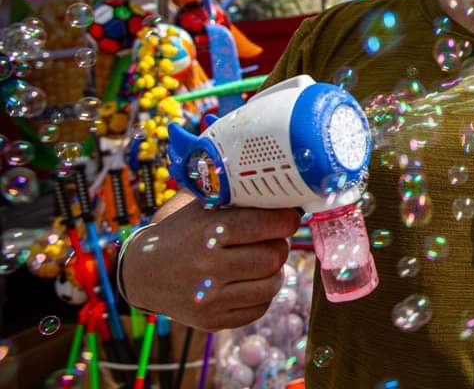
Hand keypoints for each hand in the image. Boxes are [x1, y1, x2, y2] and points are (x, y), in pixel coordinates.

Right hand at [122, 197, 299, 330]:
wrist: (143, 273)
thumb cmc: (182, 233)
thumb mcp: (202, 208)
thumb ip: (239, 200)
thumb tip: (284, 194)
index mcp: (208, 232)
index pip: (267, 224)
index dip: (286, 220)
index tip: (288, 218)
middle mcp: (208, 266)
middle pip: (273, 256)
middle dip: (279, 246)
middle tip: (273, 241)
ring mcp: (209, 298)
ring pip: (271, 285)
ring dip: (274, 271)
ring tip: (264, 262)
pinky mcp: (211, 321)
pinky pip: (259, 309)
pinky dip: (262, 294)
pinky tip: (250, 282)